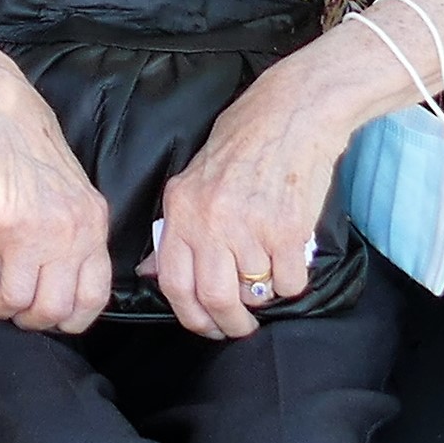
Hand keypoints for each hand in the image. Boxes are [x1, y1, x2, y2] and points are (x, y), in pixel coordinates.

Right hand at [0, 51, 113, 333]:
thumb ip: (78, 232)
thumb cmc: (30, 145)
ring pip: (13, 298)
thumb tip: (69, 278)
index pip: (94, 298)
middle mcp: (66, 231)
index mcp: (92, 225)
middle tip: (12, 309)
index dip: (69, 320)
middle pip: (51, 308)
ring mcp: (28, 228)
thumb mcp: (75, 191)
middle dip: (27, 319)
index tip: (50, 319)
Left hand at [145, 45, 378, 340]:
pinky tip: (291, 258)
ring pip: (255, 292)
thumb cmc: (241, 145)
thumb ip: (174, 230)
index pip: (173, 282)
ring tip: (269, 273)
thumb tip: (151, 274)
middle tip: (241, 327)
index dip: (190, 316)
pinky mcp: (287, 230)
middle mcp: (211, 221)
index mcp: (181, 209)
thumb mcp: (192, 181)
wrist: (290, 115)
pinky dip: (292, 281)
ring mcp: (250, 226)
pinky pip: (289, 282)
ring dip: (265, 294)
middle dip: (229, 324)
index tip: (207, 326)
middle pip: (214, 298)